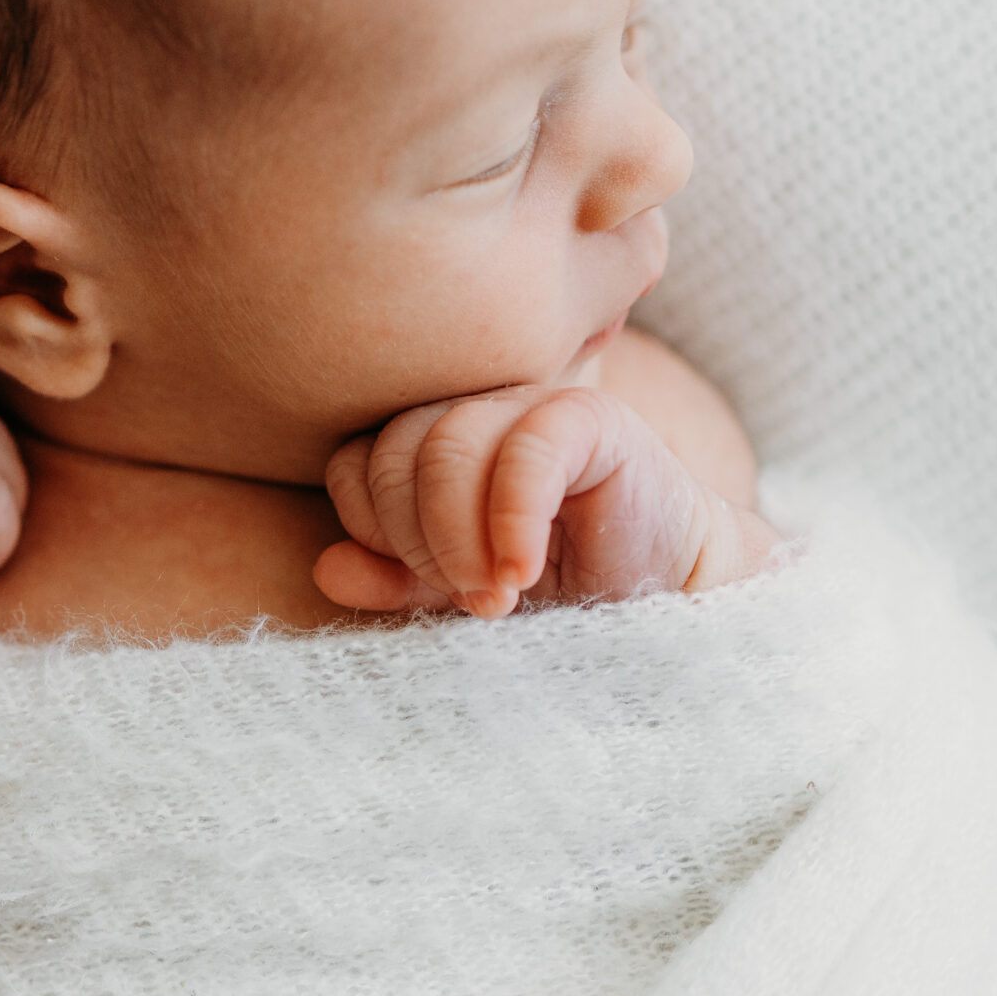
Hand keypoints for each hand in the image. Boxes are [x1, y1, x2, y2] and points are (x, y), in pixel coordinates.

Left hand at [313, 385, 777, 617]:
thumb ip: (395, 577)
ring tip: (499, 594)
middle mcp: (474, 405)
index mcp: (430, 434)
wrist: (670, 595)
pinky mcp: (590, 415)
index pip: (356, 459)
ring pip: (448, 446)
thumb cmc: (562, 587)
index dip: (373, 529)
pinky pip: (525, 450)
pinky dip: (513, 521)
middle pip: (395, 451)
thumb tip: (326, 569)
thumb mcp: (462, 590)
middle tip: (470, 595)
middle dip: (420, 541)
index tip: (422, 581)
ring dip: (462, 538)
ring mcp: (530, 400)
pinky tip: (526, 572)